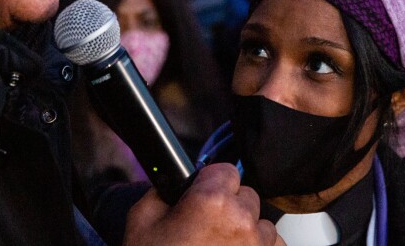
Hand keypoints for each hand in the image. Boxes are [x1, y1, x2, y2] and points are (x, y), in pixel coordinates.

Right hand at [123, 163, 283, 245]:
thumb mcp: (141, 222)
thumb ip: (163, 193)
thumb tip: (176, 183)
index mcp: (212, 202)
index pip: (227, 170)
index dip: (211, 181)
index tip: (203, 194)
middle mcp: (242, 222)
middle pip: (247, 197)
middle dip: (230, 208)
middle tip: (206, 229)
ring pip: (263, 226)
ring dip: (246, 233)